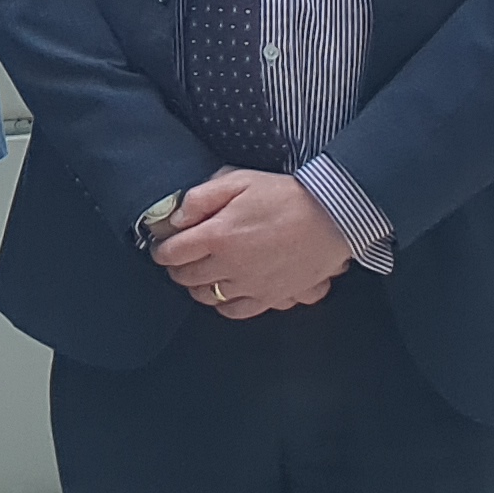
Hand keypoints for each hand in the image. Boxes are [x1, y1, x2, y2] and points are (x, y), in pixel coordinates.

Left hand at [149, 168, 352, 319]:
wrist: (332, 217)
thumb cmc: (284, 195)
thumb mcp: (237, 181)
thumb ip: (200, 198)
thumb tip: (175, 219)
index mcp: (217, 236)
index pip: (171, 253)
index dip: (161, 250)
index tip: (163, 245)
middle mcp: (230, 266)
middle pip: (186, 278)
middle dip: (177, 268)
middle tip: (180, 258)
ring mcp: (251, 286)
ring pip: (207, 297)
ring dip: (197, 287)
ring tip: (201, 274)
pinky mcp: (272, 297)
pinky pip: (236, 312)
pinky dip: (224, 304)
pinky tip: (226, 291)